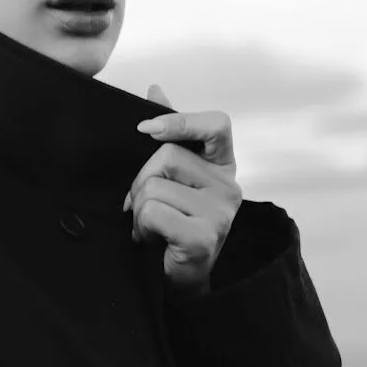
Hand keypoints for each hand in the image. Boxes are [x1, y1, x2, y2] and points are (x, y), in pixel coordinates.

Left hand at [125, 84, 242, 298]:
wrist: (178, 277)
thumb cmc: (171, 220)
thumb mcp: (170, 175)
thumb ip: (168, 132)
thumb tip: (155, 89)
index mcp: (221, 164)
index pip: (217, 124)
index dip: (180, 120)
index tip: (146, 129)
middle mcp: (229, 186)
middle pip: (166, 156)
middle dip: (141, 180)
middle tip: (143, 205)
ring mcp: (221, 213)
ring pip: (154, 185)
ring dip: (138, 207)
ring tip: (151, 225)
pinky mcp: (204, 237)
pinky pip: (152, 212)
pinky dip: (141, 226)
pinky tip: (153, 239)